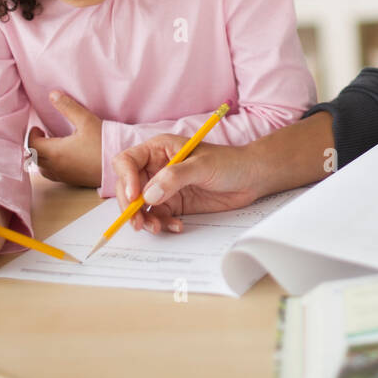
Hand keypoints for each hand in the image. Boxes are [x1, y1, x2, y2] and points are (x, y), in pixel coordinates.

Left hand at [28, 92, 102, 187]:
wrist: (119, 168)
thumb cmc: (103, 144)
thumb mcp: (86, 121)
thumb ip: (68, 107)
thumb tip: (52, 95)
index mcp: (55, 152)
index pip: (31, 145)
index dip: (32, 135)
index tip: (38, 128)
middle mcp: (56, 167)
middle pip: (34, 158)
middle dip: (35, 145)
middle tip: (43, 135)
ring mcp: (64, 176)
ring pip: (42, 168)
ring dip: (42, 157)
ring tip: (52, 146)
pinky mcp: (72, 181)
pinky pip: (53, 174)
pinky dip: (51, 166)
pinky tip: (63, 157)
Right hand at [112, 135, 264, 233]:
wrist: (251, 178)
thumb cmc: (229, 162)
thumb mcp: (202, 166)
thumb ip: (175, 177)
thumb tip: (148, 195)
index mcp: (158, 149)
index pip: (127, 162)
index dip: (126, 179)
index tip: (134, 197)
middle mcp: (156, 168)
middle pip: (129, 188)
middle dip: (131, 206)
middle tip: (139, 222)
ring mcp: (164, 187)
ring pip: (140, 206)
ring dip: (145, 219)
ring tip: (159, 227)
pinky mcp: (174, 204)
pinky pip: (158, 217)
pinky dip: (163, 224)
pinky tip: (178, 226)